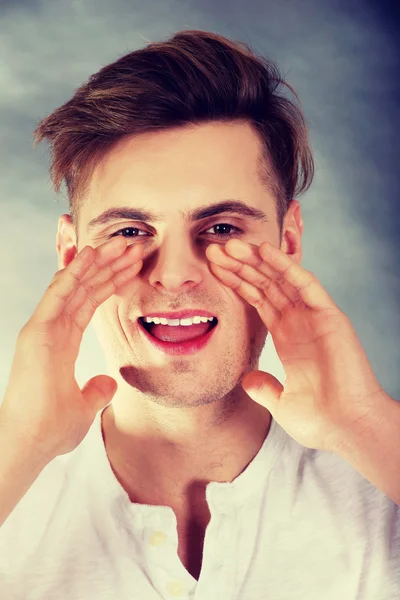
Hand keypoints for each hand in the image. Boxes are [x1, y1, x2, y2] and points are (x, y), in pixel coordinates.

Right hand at [1, 236, 142, 459]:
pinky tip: (91, 253)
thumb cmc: (51, 430)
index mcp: (63, 342)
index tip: (132, 265)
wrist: (32, 445)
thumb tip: (109, 382)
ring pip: (74, 285)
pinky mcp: (36, 331)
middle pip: (86, 288)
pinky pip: (59, 294)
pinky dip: (75, 272)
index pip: (91, 302)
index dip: (112, 281)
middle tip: (132, 244)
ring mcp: (43, 328)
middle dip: (109, 265)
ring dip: (98, 261)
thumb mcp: (85, 407)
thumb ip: (97, 391)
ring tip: (120, 240)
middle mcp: (52, 330)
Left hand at [206, 238, 384, 451]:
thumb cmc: (321, 421)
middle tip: (214, 248)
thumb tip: (246, 379)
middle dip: (240, 265)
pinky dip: (285, 266)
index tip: (213, 268)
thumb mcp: (282, 403)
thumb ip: (264, 387)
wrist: (348, 430)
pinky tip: (265, 251)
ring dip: (257, 259)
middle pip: (265, 283)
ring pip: (281, 278)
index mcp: (287, 337)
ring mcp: (314, 317)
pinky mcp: (329, 316)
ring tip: (231, 243)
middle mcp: (299, 322)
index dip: (236, 281)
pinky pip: (305, 284)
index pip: (258, 299)